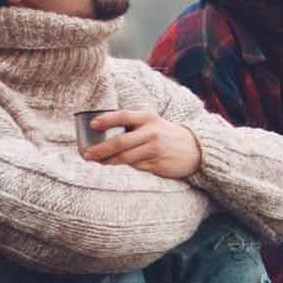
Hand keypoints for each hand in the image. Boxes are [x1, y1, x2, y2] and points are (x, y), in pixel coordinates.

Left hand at [81, 109, 202, 178]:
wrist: (195, 149)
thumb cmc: (165, 134)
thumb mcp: (153, 122)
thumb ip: (133, 124)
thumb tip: (102, 132)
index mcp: (148, 118)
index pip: (123, 116)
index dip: (107, 120)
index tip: (92, 125)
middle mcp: (151, 132)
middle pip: (120, 142)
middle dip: (101, 149)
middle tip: (87, 154)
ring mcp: (155, 150)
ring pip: (125, 158)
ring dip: (108, 161)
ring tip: (98, 161)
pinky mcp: (158, 164)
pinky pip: (135, 166)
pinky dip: (125, 166)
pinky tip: (116, 164)